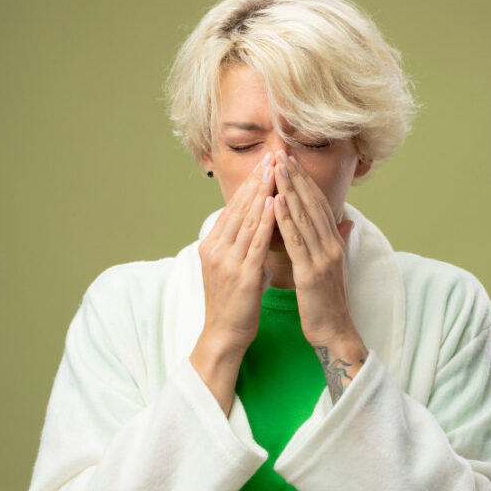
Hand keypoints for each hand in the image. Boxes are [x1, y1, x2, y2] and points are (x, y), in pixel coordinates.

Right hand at [190, 154, 275, 411]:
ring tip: (276, 170)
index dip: (250, 185)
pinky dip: (265, 221)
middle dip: (257, 181)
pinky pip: (255, 242)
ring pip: (247, 219)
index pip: (234, 208)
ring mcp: (227, 260)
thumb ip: (242, 245)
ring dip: (263, 193)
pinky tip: (275, 203)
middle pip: (239, 207)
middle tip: (272, 156)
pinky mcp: (241, 274)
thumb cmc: (234, 304)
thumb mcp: (235, 268)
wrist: (224, 335)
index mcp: (213, 245)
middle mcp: (216, 248)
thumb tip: (256, 226)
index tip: (265, 164)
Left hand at [273, 151, 367, 401]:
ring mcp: (323, 258)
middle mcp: (331, 245)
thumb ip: (338, 242)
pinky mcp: (311, 272)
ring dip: (289, 190)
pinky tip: (275, 202)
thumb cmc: (329, 302)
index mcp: (333, 243)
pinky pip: (297, 241)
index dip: (304, 181)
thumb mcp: (334, 267)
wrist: (335, 332)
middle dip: (295, 177)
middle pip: (312, 204)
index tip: (290, 160)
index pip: (317, 204)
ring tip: (275, 168)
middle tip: (280, 153)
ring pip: (304, 217)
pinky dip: (286, 219)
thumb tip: (347, 222)